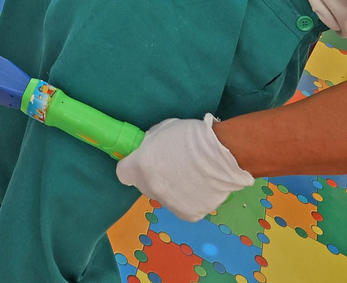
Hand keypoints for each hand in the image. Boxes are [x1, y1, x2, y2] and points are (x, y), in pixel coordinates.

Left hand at [116, 115, 251, 222]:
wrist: (223, 153)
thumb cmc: (191, 135)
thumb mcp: (162, 130)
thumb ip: (150, 145)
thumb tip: (148, 151)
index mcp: (140, 168)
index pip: (124, 173)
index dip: (132, 167)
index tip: (142, 163)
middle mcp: (151, 189)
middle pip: (145, 186)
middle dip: (154, 177)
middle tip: (173, 166)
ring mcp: (169, 204)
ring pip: (166, 197)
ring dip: (174, 189)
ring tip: (193, 175)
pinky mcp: (189, 215)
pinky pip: (185, 206)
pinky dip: (191, 198)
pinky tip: (202, 185)